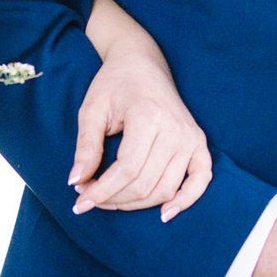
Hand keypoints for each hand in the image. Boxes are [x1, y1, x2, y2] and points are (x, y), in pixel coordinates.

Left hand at [69, 39, 213, 221]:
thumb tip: (76, 182)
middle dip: (113, 198)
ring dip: (136, 203)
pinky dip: (185, 201)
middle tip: (89, 195)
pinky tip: (164, 214)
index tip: (80, 200)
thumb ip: (86, 146)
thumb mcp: (92, 109)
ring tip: (110, 199)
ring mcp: (191, 138)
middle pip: (146, 184)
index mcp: (149, 117)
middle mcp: (176, 129)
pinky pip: (199, 180)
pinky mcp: (199, 143)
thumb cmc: (114, 84)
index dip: (102, 191)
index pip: (127, 170)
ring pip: (165, 189)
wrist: (142, 63)